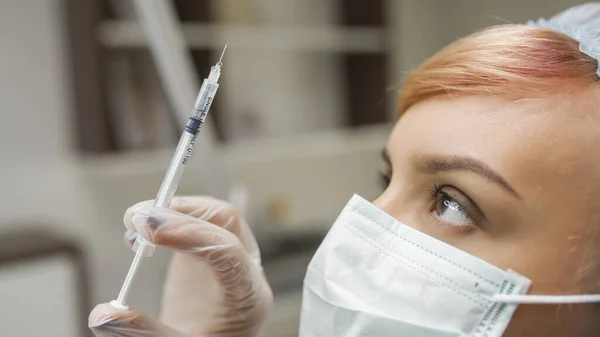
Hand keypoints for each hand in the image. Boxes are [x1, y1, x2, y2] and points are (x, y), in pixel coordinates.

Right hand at [89, 196, 272, 335]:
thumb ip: (144, 332)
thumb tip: (103, 313)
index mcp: (248, 296)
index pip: (228, 252)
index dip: (190, 234)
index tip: (150, 230)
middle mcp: (247, 270)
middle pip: (225, 222)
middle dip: (180, 212)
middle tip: (136, 219)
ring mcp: (233, 257)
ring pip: (213, 215)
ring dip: (174, 210)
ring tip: (134, 223)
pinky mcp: (212, 252)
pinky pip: (199, 221)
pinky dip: (171, 218)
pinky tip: (143, 231)